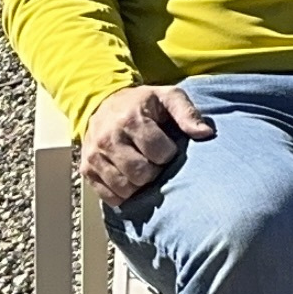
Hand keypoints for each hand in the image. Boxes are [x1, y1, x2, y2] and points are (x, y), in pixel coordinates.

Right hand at [82, 81, 204, 205]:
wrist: (103, 102)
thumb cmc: (142, 103)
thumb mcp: (168, 97)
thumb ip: (188, 113)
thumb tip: (206, 133)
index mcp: (130, 120)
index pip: (159, 153)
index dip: (168, 153)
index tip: (166, 146)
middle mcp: (108, 139)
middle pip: (140, 173)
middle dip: (154, 171)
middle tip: (153, 160)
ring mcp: (94, 156)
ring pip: (124, 188)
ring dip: (139, 184)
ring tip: (142, 168)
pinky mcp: (86, 169)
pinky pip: (109, 197)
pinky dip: (122, 194)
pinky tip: (129, 178)